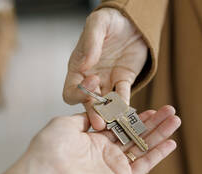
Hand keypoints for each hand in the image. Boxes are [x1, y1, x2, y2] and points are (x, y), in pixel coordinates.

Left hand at [3, 106, 179, 173]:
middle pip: (136, 134)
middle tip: (170, 110)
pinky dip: (158, 154)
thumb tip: (98, 111)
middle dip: (154, 123)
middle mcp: (106, 152)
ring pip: (143, 147)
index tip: (151, 108)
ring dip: (160, 134)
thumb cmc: (51, 147)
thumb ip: (86, 117)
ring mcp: (115, 166)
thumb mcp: (66, 123)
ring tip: (176, 120)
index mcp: (94, 139)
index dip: (137, 117)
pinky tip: (172, 142)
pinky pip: (144, 165)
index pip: (121, 126)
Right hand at [63, 8, 147, 130]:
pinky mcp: (123, 81)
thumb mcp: (98, 24)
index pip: (71, 89)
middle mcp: (91, 78)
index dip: (78, 92)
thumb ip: (90, 42)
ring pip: (106, 103)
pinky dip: (125, 104)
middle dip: (94, 112)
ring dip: (110, 113)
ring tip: (116, 122)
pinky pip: (123, 95)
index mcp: (78, 68)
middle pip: (88, 102)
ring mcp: (107, 82)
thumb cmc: (110, 21)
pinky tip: (128, 111)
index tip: (92, 83)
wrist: (130, 21)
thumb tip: (85, 64)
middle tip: (100, 123)